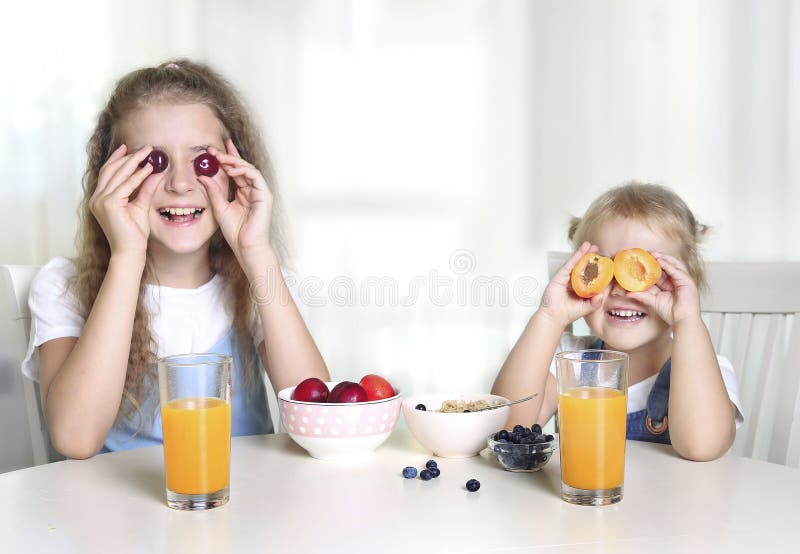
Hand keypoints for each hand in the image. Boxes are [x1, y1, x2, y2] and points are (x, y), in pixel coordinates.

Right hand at [90, 144, 160, 255]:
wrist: (130, 251)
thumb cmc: (134, 234)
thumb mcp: (140, 206)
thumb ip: (145, 189)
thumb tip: (155, 172)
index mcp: (100, 198)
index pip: (108, 173)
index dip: (118, 159)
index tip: (129, 148)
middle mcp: (97, 198)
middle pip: (111, 170)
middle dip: (128, 156)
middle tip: (145, 147)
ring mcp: (100, 201)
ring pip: (118, 175)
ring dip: (134, 162)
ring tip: (149, 153)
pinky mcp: (109, 205)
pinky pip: (126, 186)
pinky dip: (137, 176)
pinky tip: (148, 169)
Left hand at [199, 139, 273, 267]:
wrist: (246, 246)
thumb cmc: (235, 232)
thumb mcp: (219, 207)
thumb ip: (213, 191)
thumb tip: (202, 176)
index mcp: (242, 193)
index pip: (235, 172)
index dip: (226, 160)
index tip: (212, 151)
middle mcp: (252, 191)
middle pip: (241, 167)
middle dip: (228, 156)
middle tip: (213, 150)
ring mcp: (259, 192)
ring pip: (249, 169)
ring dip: (234, 161)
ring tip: (220, 158)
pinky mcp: (264, 195)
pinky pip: (256, 176)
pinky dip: (244, 171)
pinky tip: (232, 170)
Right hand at [538, 242, 608, 328]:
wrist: (554, 317)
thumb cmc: (568, 313)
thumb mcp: (587, 308)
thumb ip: (596, 302)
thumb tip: (602, 294)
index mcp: (581, 288)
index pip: (590, 275)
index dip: (597, 268)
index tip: (604, 261)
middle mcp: (574, 281)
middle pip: (583, 266)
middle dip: (590, 257)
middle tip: (598, 249)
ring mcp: (566, 278)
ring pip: (576, 263)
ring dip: (582, 253)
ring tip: (590, 245)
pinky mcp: (560, 277)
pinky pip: (569, 265)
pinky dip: (575, 258)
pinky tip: (580, 252)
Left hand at [627, 252, 700, 324]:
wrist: (682, 321)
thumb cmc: (671, 313)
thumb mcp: (653, 301)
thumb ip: (641, 295)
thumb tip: (627, 293)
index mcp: (670, 283)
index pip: (660, 270)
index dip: (651, 264)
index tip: (641, 259)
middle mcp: (677, 279)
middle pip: (668, 264)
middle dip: (657, 257)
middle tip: (646, 253)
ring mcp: (683, 279)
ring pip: (673, 264)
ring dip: (663, 258)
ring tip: (652, 254)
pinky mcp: (687, 281)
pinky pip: (677, 271)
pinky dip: (668, 265)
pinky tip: (660, 261)